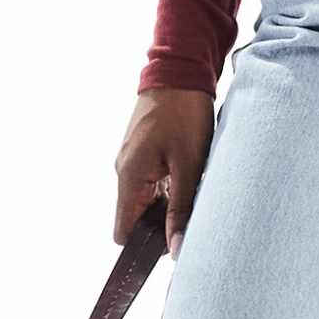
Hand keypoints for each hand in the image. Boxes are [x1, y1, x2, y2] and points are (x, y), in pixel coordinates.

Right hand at [115, 88, 214, 254]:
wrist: (179, 70)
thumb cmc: (184, 113)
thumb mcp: (188, 165)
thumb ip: (181, 209)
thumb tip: (177, 247)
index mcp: (130, 177)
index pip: (123, 230)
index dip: (144, 245)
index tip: (171, 248)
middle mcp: (125, 171)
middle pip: (137, 218)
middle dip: (161, 226)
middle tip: (193, 220)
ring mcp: (133, 160)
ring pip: (147, 200)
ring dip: (169, 205)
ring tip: (196, 195)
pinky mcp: (144, 152)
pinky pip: (152, 182)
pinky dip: (170, 188)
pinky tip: (191, 180)